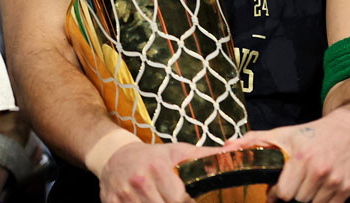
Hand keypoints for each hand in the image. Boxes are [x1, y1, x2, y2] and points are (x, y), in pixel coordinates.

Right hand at [98, 141, 220, 202]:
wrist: (116, 156)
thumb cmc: (154, 156)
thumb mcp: (179, 151)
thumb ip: (206, 156)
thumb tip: (233, 153)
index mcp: (158, 167)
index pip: (179, 198)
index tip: (193, 200)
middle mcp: (140, 181)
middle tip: (180, 201)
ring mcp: (124, 195)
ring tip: (165, 201)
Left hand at [222, 108, 349, 202]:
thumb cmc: (312, 133)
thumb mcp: (283, 133)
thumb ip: (253, 141)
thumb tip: (227, 148)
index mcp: (301, 157)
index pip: (283, 193)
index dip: (278, 192)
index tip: (278, 188)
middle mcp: (319, 169)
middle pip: (297, 200)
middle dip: (294, 194)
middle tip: (296, 183)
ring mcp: (335, 179)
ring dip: (309, 198)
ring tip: (309, 183)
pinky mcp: (348, 187)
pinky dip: (324, 200)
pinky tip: (322, 187)